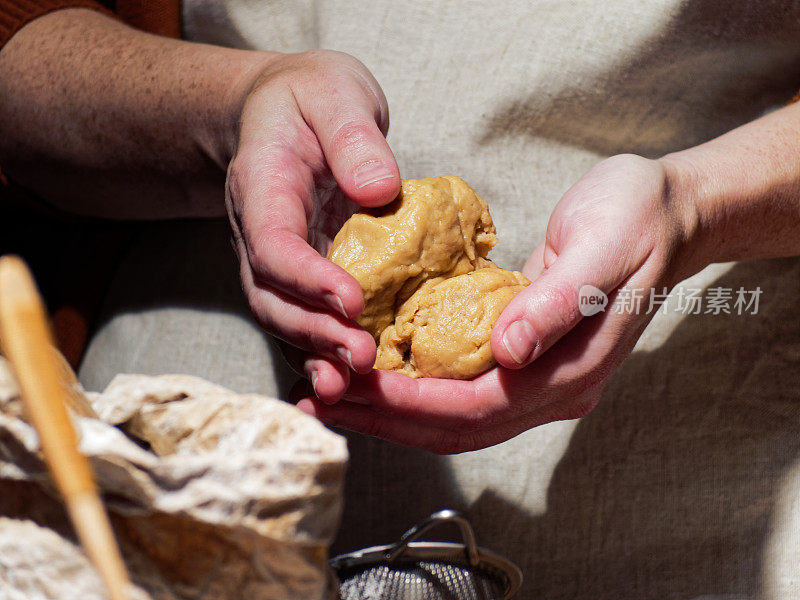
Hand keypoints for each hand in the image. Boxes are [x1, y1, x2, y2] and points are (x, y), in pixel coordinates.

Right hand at [224, 50, 400, 395]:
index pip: (272, 244)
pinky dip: (324, 351)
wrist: (281, 112)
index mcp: (263, 187)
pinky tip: (355, 378)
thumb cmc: (310, 98)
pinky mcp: (299, 275)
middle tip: (362, 357)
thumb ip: (354, 136)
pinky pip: (304, 320)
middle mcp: (259, 233)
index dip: (307, 278)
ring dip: (317, 354)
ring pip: (282, 320)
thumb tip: (379, 190)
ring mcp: (275, 261)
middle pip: (272, 298)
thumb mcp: (335, 94)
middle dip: (314, 334)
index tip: (352, 300)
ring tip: (358, 380)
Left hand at [294, 154, 699, 452]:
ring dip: (388, 409)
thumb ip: (555, 304)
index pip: (477, 407)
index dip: (411, 403)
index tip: (354, 386)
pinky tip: (373, 368)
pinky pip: (456, 384)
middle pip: (455, 425)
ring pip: (451, 414)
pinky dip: (410, 383)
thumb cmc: (637, 219)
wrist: (665, 211)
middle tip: (319, 398)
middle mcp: (550, 387)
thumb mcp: (603, 247)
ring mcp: (536, 375)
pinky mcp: (521, 356)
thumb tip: (506, 352)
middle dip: (384, 417)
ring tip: (330, 391)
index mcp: (570, 371)